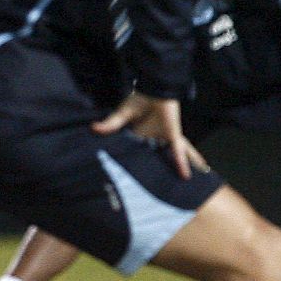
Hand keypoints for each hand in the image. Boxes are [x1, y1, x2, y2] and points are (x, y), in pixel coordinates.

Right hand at [91, 91, 206, 179]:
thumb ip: (111, 124)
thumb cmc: (139, 99)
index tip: (135, 182)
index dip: (139, 166)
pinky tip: (185, 176)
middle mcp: (155, 140)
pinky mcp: (173, 135)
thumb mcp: (122, 114)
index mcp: (142, 136)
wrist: (154, 89)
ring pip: (173, 158)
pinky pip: (178, 152)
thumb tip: (93, 128)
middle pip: (159, 159)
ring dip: (179, 170)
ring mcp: (165, 139)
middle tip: (164, 192)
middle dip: (162, 173)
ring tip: (187, 188)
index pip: (141, 154)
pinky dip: (181, 163)